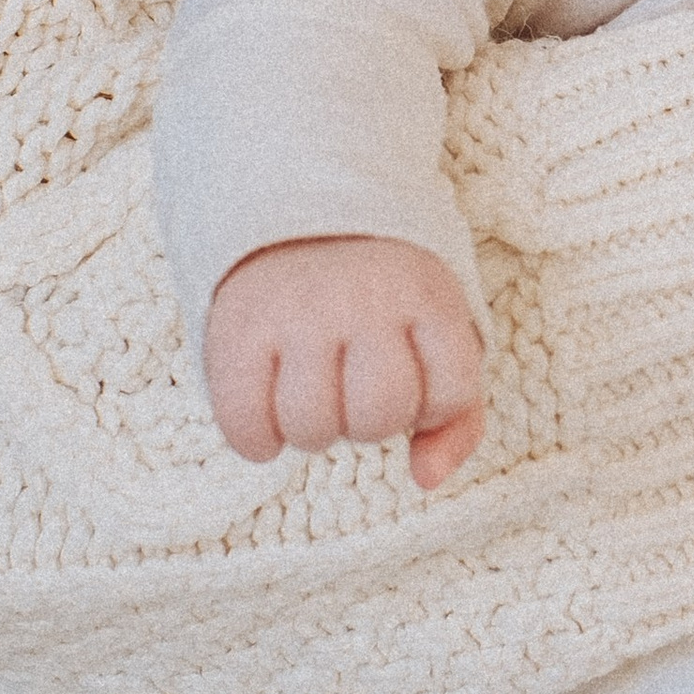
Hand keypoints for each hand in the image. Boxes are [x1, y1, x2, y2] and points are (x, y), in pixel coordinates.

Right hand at [205, 236, 486, 487]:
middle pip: (379, 416)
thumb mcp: (437, 334)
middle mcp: (363, 297)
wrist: (295, 214)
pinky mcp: (238, 328)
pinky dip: (258, 443)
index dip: (430, 407)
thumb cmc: (381, 299)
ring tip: (310, 395)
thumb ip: (456, 415)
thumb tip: (426, 479)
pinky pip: (246, 426)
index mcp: (426, 293)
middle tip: (350, 390)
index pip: (449, 395)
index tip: (410, 378)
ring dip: (312, 432)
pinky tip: (268, 416)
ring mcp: (297, 311)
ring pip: (313, 427)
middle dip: (368, 423)